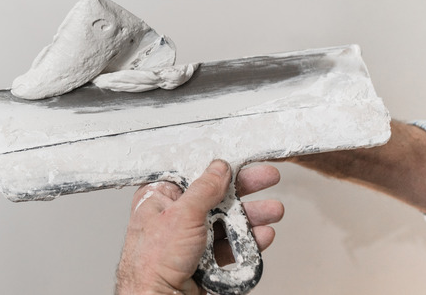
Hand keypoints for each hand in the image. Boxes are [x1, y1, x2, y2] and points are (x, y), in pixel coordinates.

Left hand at [115, 160, 283, 294]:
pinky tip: (262, 236)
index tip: (243, 164)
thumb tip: (219, 168)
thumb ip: (204, 189)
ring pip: (224, 222)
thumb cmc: (152, 262)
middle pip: (214, 197)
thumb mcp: (182, 215)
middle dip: (244, 190)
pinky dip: (246, 241)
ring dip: (250, 216)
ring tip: (273, 211)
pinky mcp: (201, 261)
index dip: (220, 169)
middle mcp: (173, 217)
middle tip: (267, 179)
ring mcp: (188, 240)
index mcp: (159, 198)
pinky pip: (228, 247)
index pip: (194, 175)